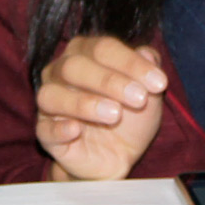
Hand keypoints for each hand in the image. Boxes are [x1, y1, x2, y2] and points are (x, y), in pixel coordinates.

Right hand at [36, 35, 167, 181]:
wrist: (118, 156)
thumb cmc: (130, 117)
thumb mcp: (148, 94)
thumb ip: (147, 71)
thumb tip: (148, 54)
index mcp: (84, 52)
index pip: (102, 48)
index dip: (131, 63)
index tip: (159, 83)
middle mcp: (60, 71)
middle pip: (75, 66)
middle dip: (109, 81)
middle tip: (139, 98)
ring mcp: (49, 102)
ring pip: (53, 94)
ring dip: (84, 103)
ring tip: (114, 115)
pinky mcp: (45, 132)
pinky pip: (45, 128)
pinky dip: (60, 128)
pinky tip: (77, 130)